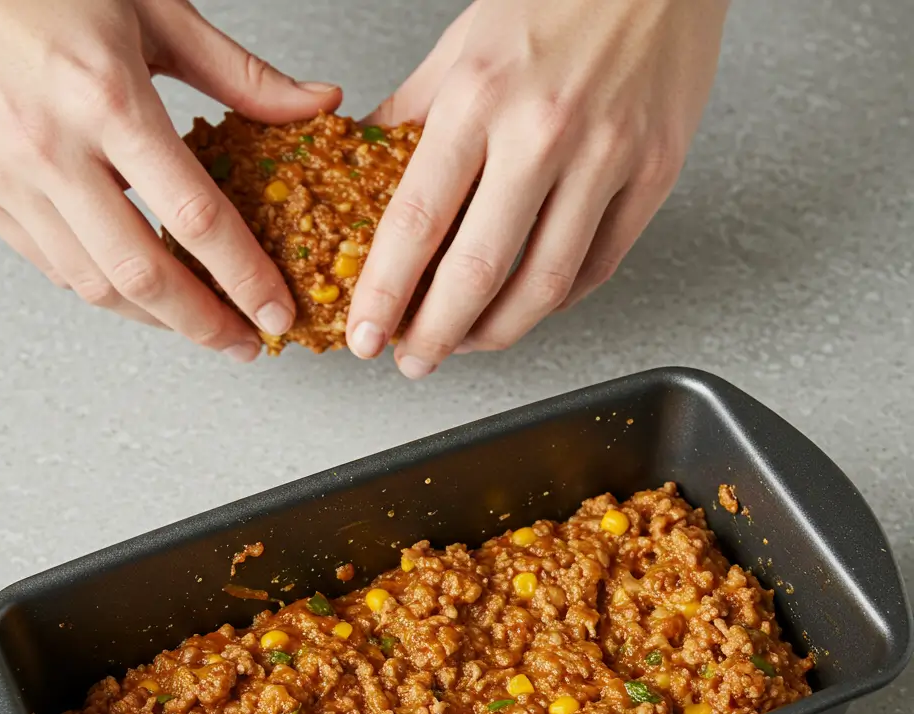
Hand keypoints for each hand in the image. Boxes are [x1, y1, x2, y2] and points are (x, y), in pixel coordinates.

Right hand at [0, 0, 339, 358]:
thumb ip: (240, 73)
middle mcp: (49, 144)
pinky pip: (53, 266)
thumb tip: (313, 105)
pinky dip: (105, 290)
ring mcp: (5, 175)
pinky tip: (139, 292)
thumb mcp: (154, 9)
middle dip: (205, 325)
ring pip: (95, 284)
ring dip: (157, 319)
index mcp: (105, 95)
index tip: (276, 312)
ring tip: (200, 325)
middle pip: (142, 274)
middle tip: (244, 342)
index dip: (245, 278)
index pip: (196, 217)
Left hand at [347, 0, 728, 376]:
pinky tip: (525, 306)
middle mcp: (544, 131)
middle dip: (437, 334)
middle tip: (413, 359)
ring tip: (466, 344)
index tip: (367, 333)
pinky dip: (556, 302)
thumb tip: (366, 174)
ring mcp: (607, 157)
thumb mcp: (461, 45)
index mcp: (481, 95)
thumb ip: (411, 119)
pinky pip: (598, 266)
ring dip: (497, 333)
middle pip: (480, 270)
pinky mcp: (655, 174)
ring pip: (545, 284)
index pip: (418, 220)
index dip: (386, 292)